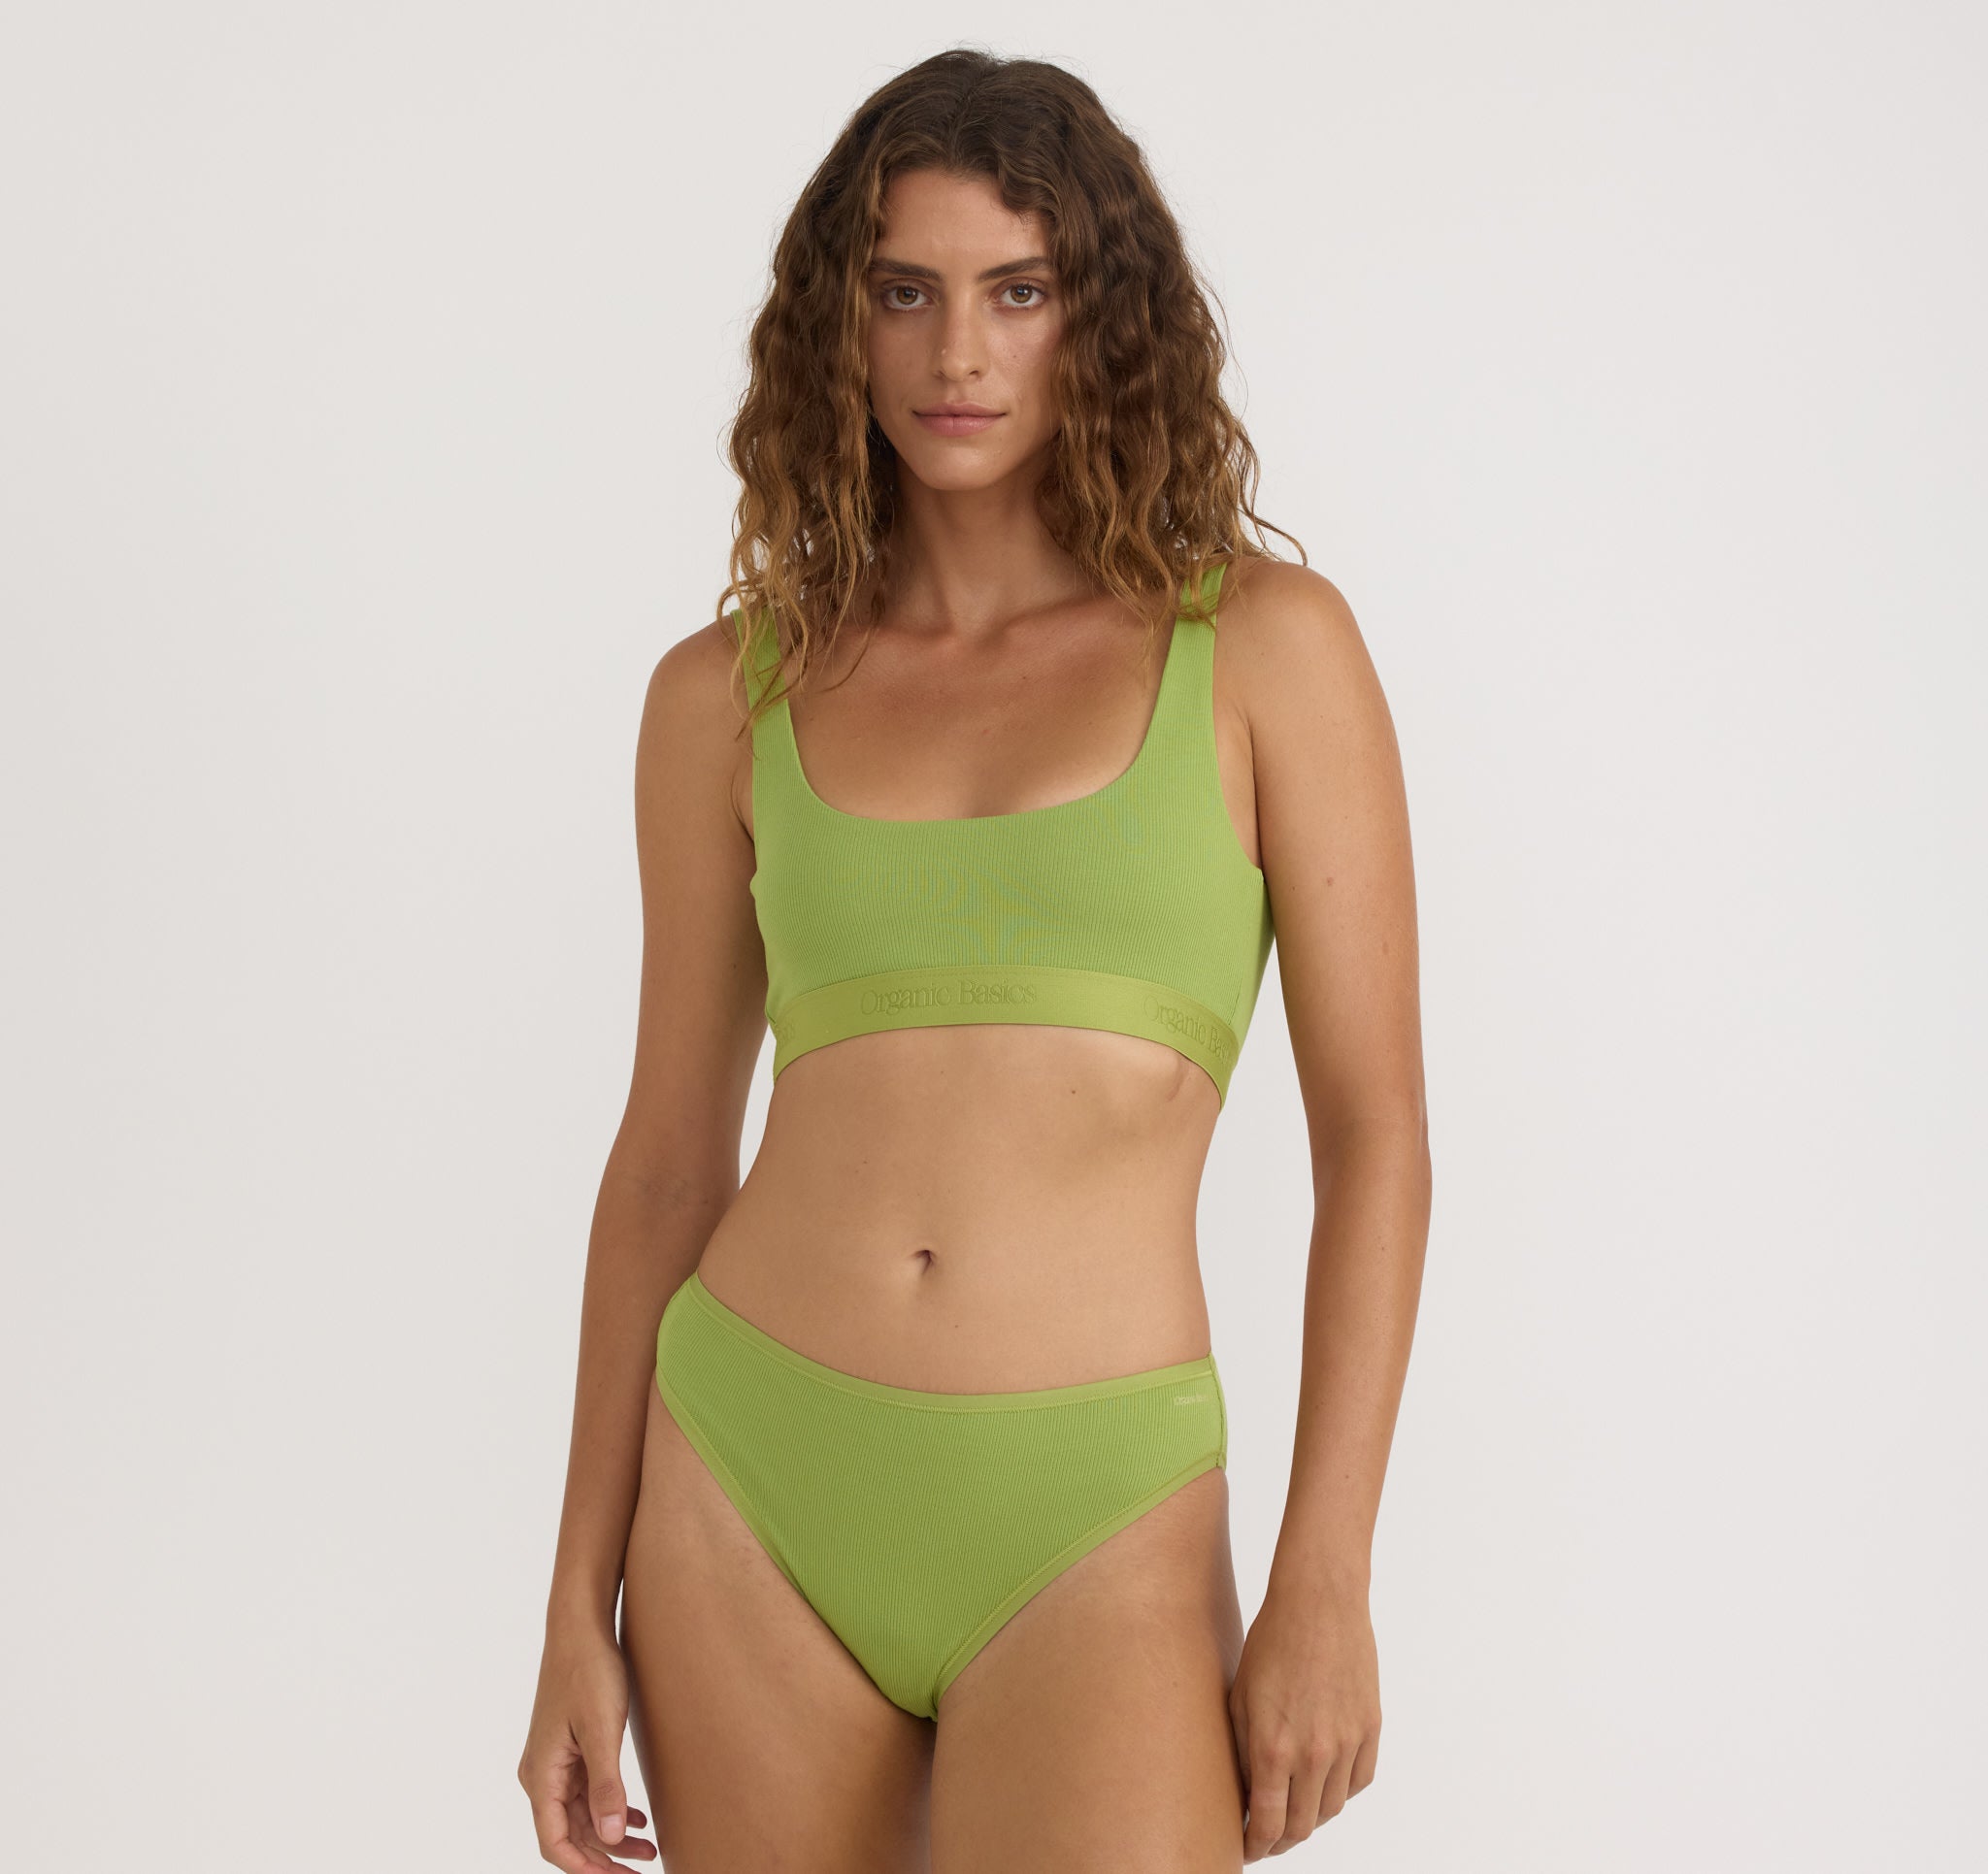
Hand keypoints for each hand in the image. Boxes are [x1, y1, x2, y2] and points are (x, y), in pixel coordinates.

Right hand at [518, 1618, 657, 1870]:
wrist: (581, 1626)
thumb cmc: (589, 1672)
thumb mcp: (603, 1729)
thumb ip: (606, 1784)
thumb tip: (609, 1837)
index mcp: (542, 1775)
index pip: (555, 1842)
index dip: (585, 1868)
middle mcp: (542, 1774)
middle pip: (569, 1834)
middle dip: (604, 1858)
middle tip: (642, 1870)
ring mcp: (555, 1761)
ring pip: (580, 1815)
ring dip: (610, 1835)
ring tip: (649, 1849)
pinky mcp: (570, 1748)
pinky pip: (586, 1792)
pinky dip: (609, 1809)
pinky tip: (635, 1818)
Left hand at [1228, 1570, 1380, 1859]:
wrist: (1319, 1601)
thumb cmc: (1271, 1641)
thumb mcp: (1240, 1697)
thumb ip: (1244, 1752)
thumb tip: (1245, 1795)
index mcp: (1275, 1748)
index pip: (1267, 1824)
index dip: (1255, 1846)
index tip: (1246, 1850)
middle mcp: (1314, 1754)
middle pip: (1301, 1826)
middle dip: (1280, 1839)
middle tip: (1265, 1836)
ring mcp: (1347, 1743)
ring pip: (1331, 1808)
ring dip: (1310, 1816)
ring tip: (1292, 1809)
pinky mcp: (1371, 1728)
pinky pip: (1358, 1781)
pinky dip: (1340, 1790)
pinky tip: (1323, 1782)